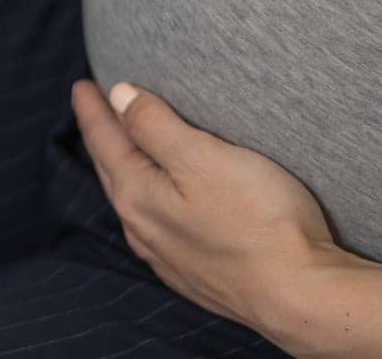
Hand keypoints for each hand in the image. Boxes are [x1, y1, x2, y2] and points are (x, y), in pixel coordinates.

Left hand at [71, 80, 381, 356]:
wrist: (299, 296)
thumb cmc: (257, 219)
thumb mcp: (201, 157)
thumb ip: (154, 125)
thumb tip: (117, 96)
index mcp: (138, 195)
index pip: (105, 141)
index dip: (93, 110)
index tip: (81, 85)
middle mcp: (143, 228)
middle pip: (113, 170)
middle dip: (102, 136)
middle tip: (94, 109)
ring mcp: (168, 255)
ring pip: (133, 200)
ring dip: (124, 169)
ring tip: (122, 149)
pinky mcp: (195, 273)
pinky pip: (156, 225)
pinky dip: (149, 199)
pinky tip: (159, 202)